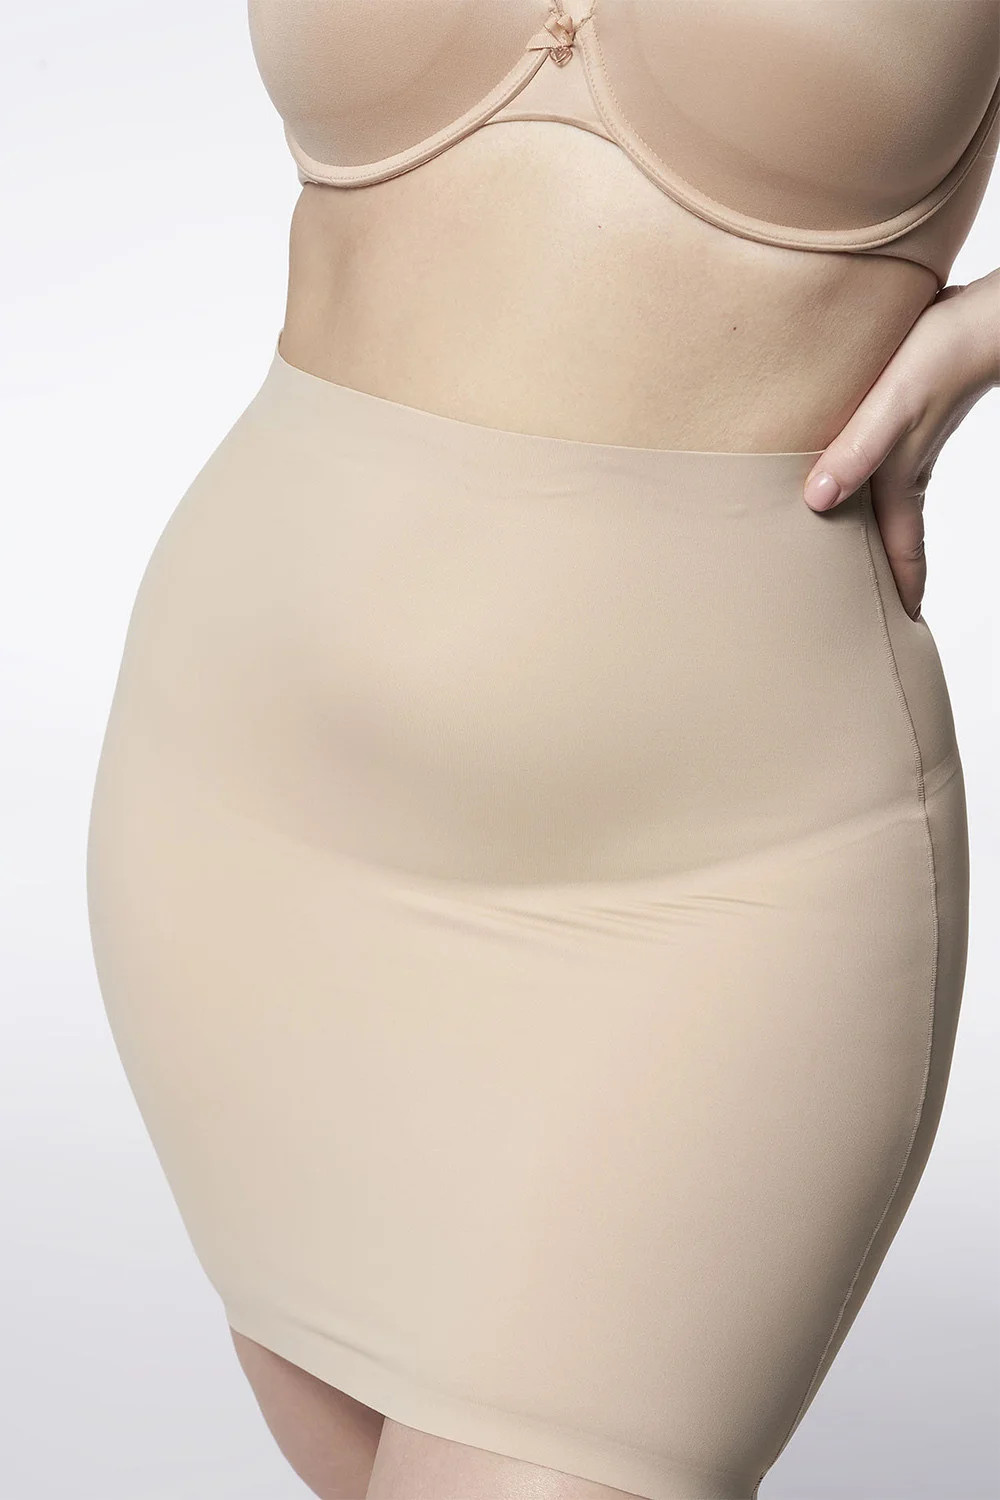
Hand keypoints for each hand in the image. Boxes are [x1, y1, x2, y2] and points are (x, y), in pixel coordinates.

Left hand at [802, 269, 999, 619]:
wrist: (987, 313)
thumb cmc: (941, 353)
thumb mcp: (894, 406)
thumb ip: (856, 451)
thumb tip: (816, 501)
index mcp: (900, 479)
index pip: (900, 553)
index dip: (899, 593)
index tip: (896, 633)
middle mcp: (904, 467)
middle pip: (889, 534)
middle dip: (879, 573)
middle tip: (860, 608)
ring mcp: (908, 440)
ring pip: (883, 499)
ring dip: (870, 528)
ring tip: (846, 550)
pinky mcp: (904, 411)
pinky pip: (878, 460)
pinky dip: (863, 482)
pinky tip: (846, 473)